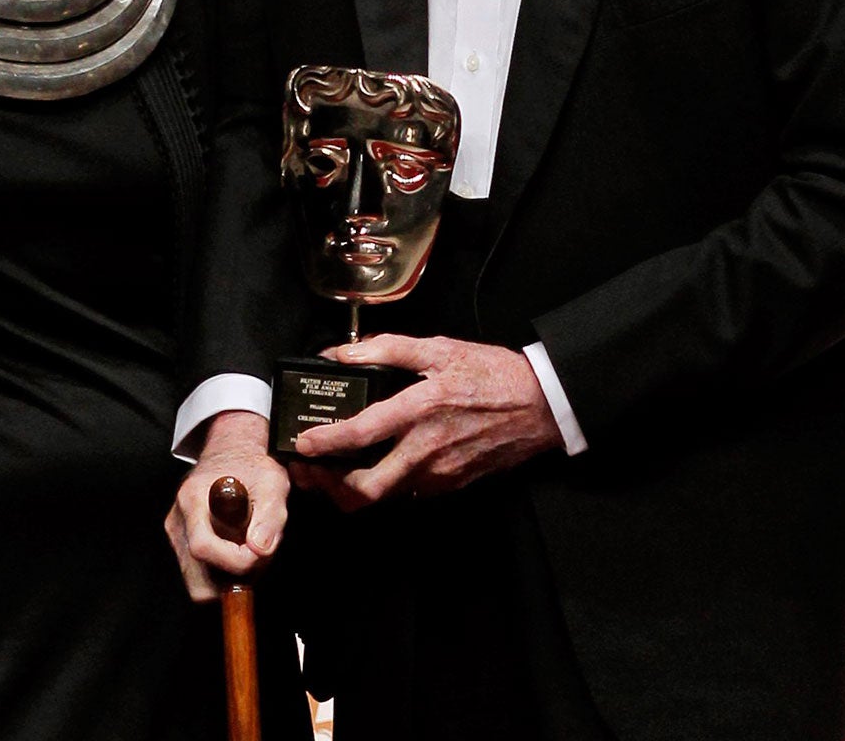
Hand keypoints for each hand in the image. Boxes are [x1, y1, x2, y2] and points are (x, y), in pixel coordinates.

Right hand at [165, 410, 289, 602]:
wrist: (232, 454)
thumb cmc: (253, 467)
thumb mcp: (273, 483)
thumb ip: (271, 517)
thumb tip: (259, 550)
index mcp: (193, 499)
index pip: (203, 548)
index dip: (234, 560)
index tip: (259, 552)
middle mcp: (178, 520)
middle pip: (197, 580)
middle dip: (231, 580)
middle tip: (256, 557)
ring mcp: (176, 534)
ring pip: (199, 583)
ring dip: (228, 579)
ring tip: (249, 551)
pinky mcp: (181, 544)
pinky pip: (199, 576)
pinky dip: (221, 573)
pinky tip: (237, 550)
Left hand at [290, 335, 561, 507]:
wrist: (542, 405)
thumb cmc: (492, 373)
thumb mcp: (440, 348)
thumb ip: (388, 348)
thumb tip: (344, 352)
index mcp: (421, 410)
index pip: (363, 434)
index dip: (327, 443)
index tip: (302, 444)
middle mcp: (427, 450)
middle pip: (367, 489)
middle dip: (330, 487)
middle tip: (309, 472)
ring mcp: (440, 474)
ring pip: (386, 496)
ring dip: (353, 489)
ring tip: (331, 471)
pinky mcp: (452, 485)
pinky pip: (409, 492)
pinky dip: (385, 485)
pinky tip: (374, 466)